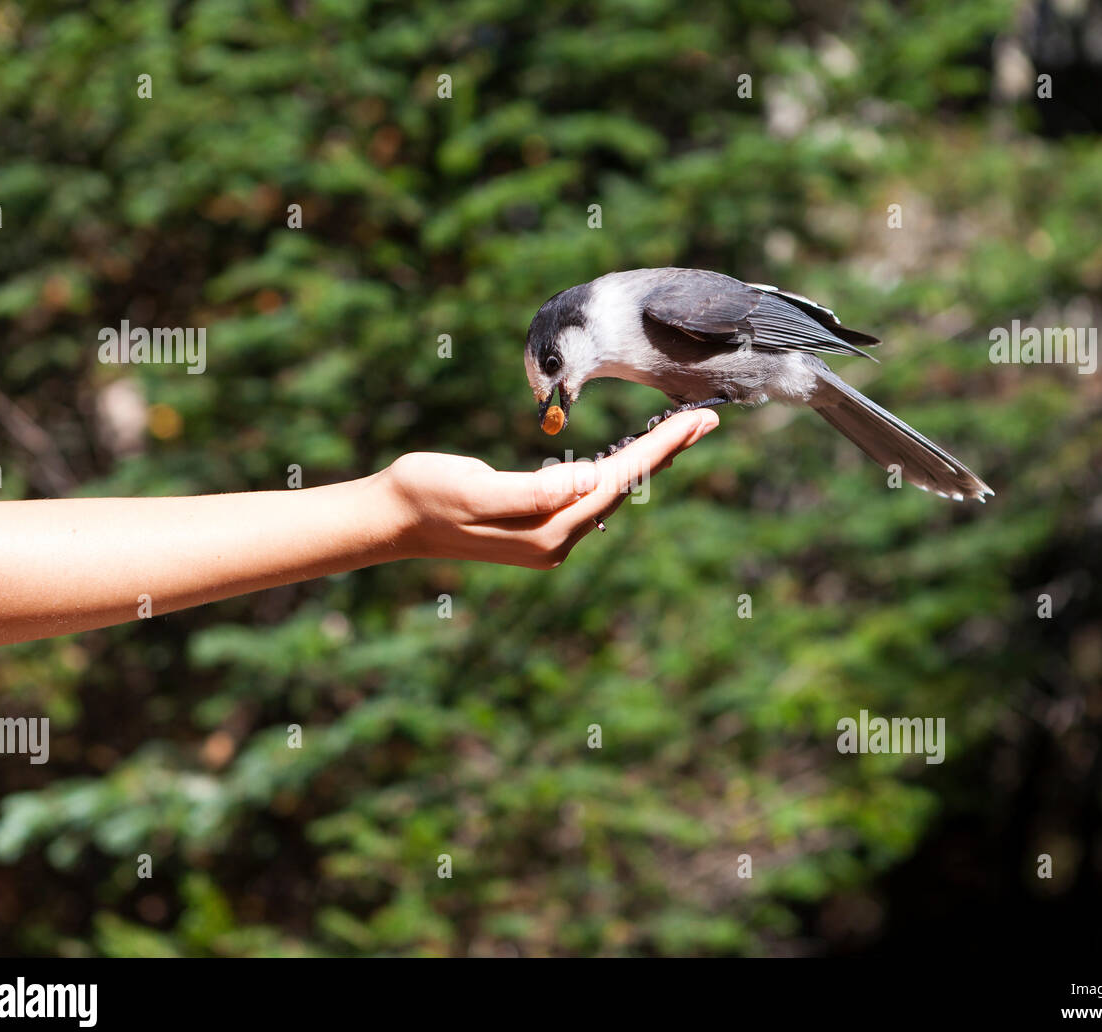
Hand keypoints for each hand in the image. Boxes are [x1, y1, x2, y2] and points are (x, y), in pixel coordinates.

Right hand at [377, 408, 719, 567]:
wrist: (394, 518)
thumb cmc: (427, 493)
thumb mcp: (476, 488)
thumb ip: (532, 491)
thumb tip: (588, 480)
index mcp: (547, 532)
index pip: (616, 481)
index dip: (659, 448)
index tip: (694, 421)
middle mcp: (557, 541)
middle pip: (624, 487)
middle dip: (666, 451)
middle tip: (706, 419)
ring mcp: (549, 538)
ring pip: (612, 492)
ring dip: (648, 460)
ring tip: (682, 431)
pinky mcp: (539, 526)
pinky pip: (592, 495)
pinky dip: (620, 469)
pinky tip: (635, 454)